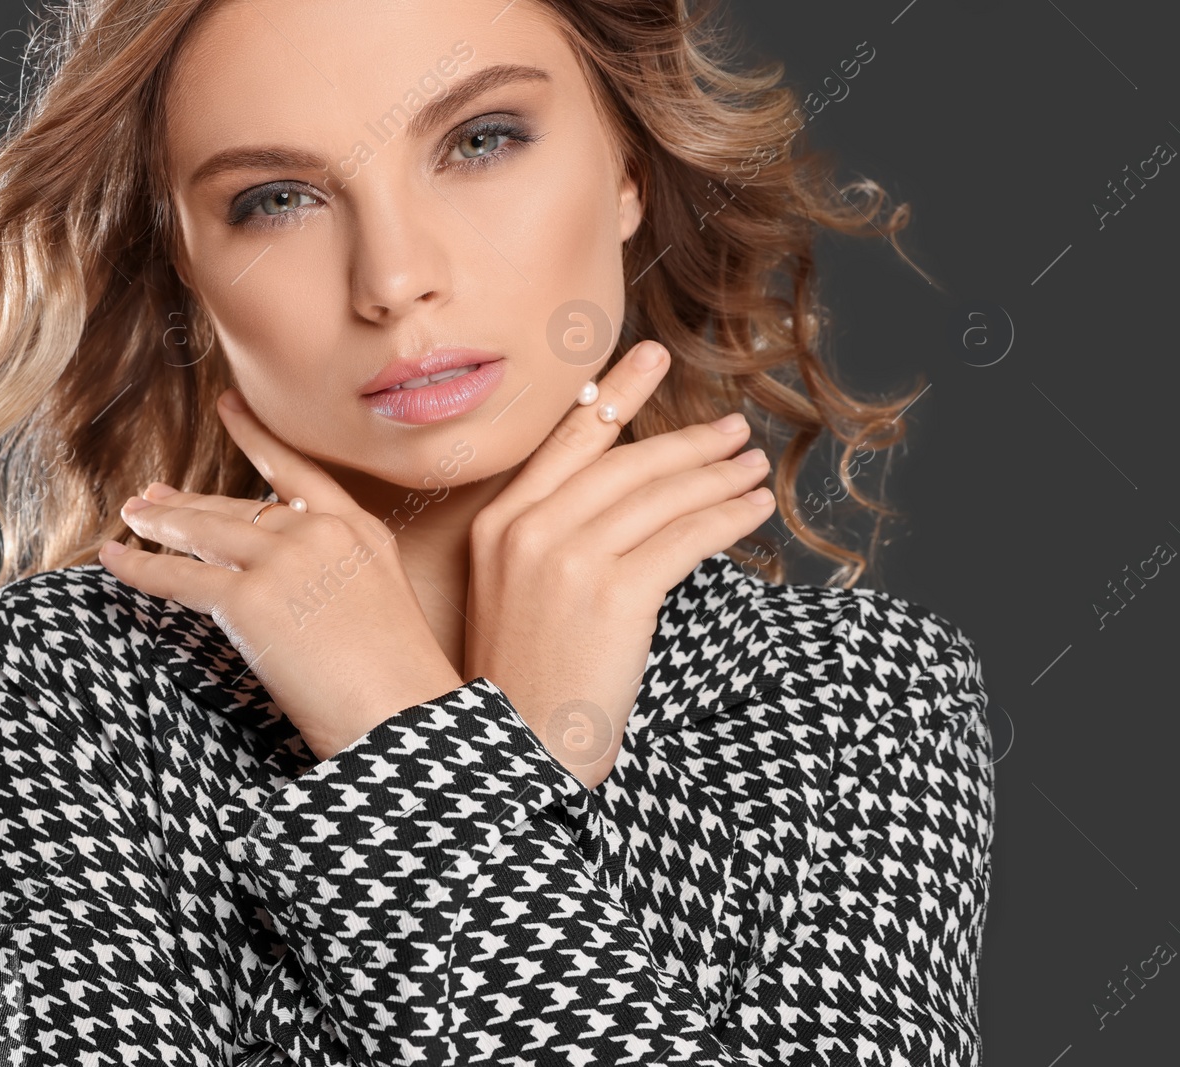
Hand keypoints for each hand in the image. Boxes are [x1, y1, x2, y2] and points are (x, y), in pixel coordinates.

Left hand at [98, 388, 463, 761]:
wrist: (405, 717)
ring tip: (130, 517)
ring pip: (205, 532)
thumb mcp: (382, 606)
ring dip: (160, 523)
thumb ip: (338, 578)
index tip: (228, 408)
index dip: (256, 438)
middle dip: (191, 500)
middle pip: (240, 505)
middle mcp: (322, 532)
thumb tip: (292, 583)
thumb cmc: (399, 685)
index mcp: (362, 531)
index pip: (298, 472)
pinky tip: (114, 561)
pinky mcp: (249, 598)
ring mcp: (283, 560)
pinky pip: (179, 578)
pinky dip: (140, 568)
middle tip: (153, 495)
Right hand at [463, 340, 775, 788]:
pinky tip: (751, 511)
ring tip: (752, 468)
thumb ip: (549, 541)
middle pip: (626, 463)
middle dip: (689, 442)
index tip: (650, 355)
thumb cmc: (521, 681)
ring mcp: (569, 560)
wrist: (514, 750)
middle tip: (732, 432)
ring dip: (718, 477)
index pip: (567, 441)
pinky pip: (686, 538)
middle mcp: (529, 530)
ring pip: (662, 497)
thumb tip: (623, 502)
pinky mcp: (615, 595)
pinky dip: (727, 519)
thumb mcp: (513, 595)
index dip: (615, 392)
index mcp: (498, 525)